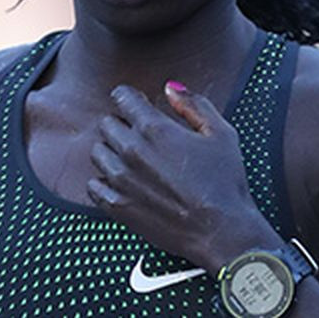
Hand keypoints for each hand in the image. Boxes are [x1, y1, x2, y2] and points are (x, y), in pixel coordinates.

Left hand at [88, 82, 279, 271]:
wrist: (221, 231)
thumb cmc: (225, 182)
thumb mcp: (221, 134)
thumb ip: (193, 105)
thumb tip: (171, 87)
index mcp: (154, 128)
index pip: (122, 97)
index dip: (130, 98)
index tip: (137, 104)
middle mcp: (131, 150)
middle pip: (107, 124)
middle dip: (122, 124)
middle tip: (140, 136)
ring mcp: (121, 180)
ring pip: (97, 152)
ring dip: (111, 152)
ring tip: (132, 160)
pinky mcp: (117, 206)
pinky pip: (93, 186)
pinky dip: (103, 182)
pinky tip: (123, 183)